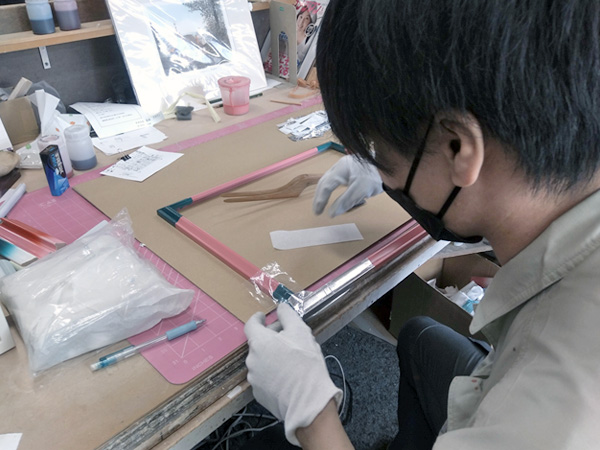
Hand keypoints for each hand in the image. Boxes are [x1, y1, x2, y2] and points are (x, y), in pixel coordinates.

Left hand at [245, 303, 342, 445]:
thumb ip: (288, 315)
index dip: (257, 319)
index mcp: (259, 342)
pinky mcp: (259, 394)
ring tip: (291, 360)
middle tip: (289, 339)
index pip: (251, 324)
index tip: (263, 316)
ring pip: (261, 361)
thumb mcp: (301, 331)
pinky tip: (288, 376)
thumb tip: (280, 306)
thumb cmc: (305, 363)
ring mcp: (254, 378)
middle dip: (271, 338)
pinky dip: (273, 373)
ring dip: (272, 356)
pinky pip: (264, 377)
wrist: (308, 401)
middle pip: (258, 343)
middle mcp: (251, 359)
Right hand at [313, 155, 382, 217]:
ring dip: (325, 192)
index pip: (325, 186)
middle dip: (320, 196)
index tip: (318, 213)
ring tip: (323, 203)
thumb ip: (345, 202)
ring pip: (330, 180)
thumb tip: (331, 213)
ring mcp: (346, 167)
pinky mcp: (352, 169)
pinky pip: (338, 180)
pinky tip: (335, 194)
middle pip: (325, 181)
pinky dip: (333, 189)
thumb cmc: (375, 176)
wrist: (392, 165)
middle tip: (317, 210)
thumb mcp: (360, 191)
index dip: (320, 200)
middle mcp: (340, 166)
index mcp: (340, 169)